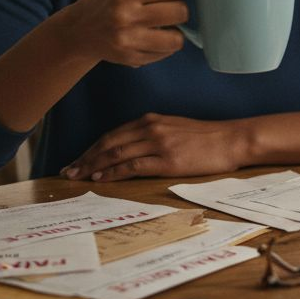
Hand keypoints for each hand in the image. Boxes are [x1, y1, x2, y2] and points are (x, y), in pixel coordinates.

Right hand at [59, 0, 192, 67]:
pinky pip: (167, 53)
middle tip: (168, 5)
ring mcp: (129, 41)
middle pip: (180, 12)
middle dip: (179, 7)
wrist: (78, 31)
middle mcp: (126, 16)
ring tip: (165, 23)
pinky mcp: (132, 58)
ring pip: (177, 38)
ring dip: (176, 29)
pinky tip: (155, 35)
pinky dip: (166, 43)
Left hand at [61, 113, 252, 180]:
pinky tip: (101, 178)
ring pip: (116, 153)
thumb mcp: (175, 129)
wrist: (232, 140)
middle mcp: (150, 128)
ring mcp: (158, 143)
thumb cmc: (207, 138)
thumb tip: (132, 148)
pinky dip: (113, 172)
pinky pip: (133, 165)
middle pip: (108, 143)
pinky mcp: (167, 160)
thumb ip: (153, 134)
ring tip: (76, 176)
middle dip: (85, 157)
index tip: (77, 159)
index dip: (91, 148)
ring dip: (93, 166)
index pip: (112, 134)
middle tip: (67, 170)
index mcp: (151, 120)